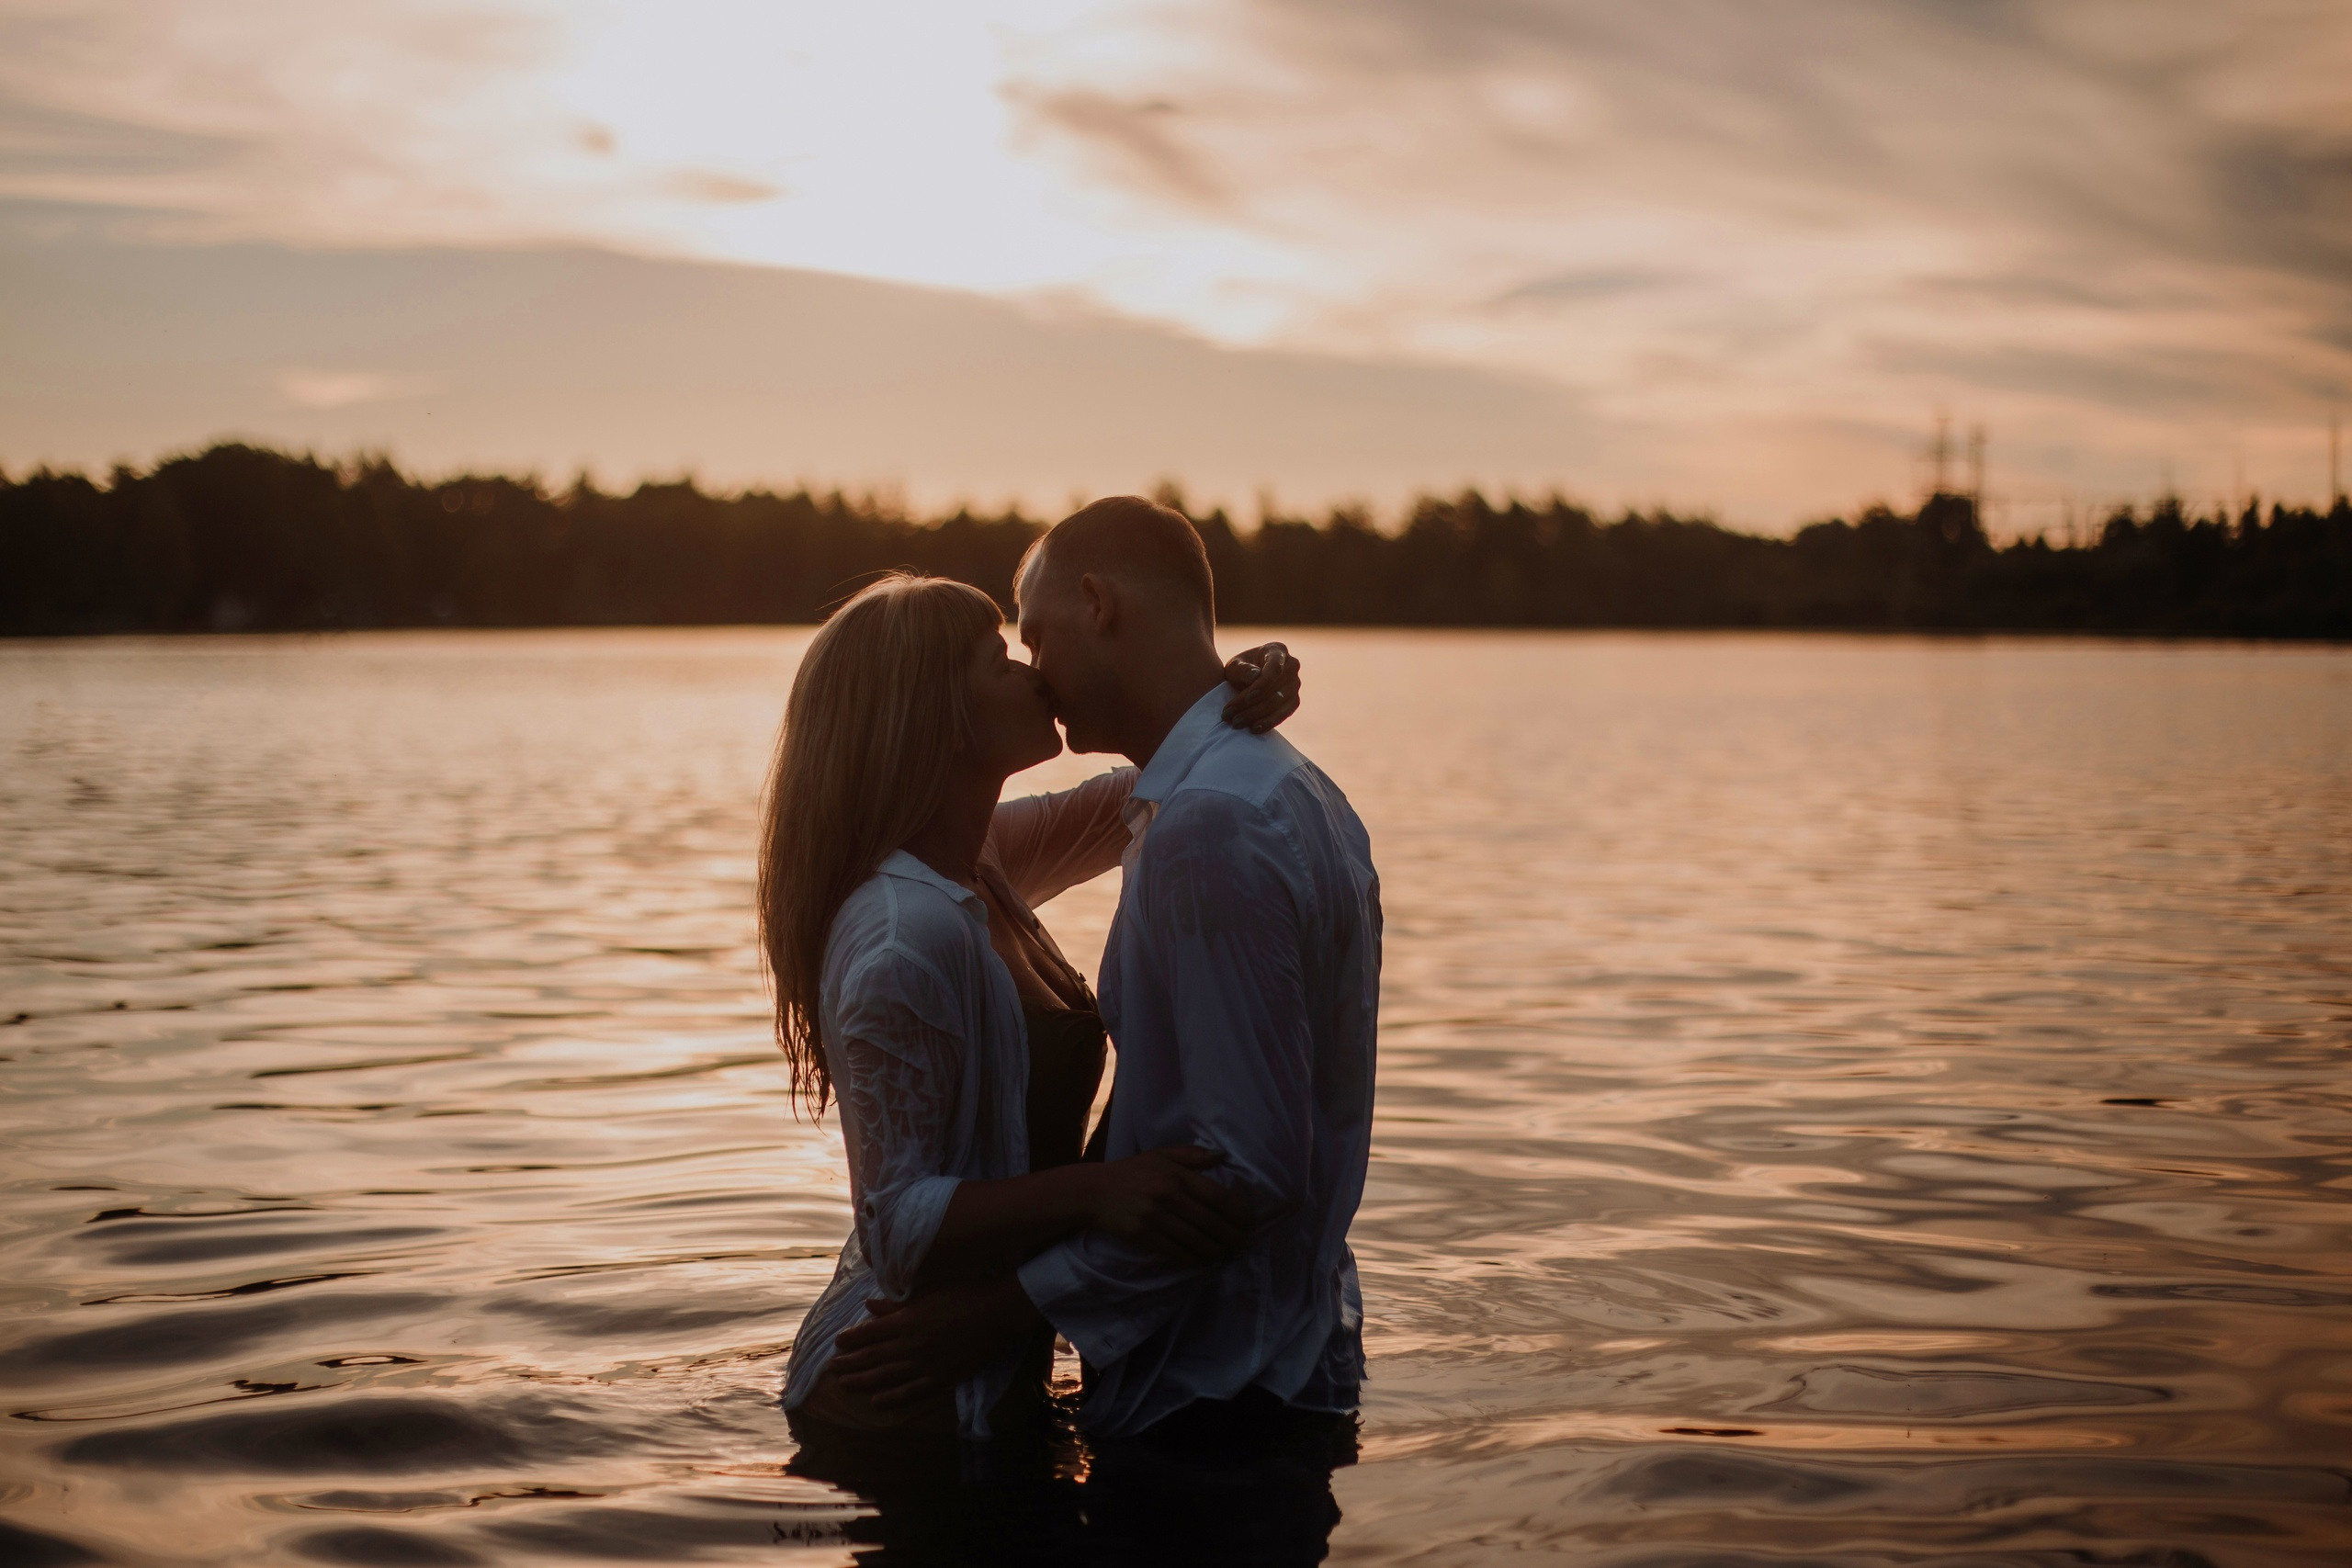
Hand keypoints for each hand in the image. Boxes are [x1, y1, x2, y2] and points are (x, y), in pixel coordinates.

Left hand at [830, 1276, 1038, 1411]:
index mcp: (905, 1321)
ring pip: (885, 1377)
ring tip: (844, 1385)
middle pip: (871, 1357)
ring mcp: (924, 1365)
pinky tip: (876, 1402)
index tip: (836, 1343)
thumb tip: (868, 1305)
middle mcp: (910, 1346)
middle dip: (849, 1363)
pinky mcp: (940, 1378)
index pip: (869, 1333)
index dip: (850, 1339)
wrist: (996, 1313)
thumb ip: (895, 1303)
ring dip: (862, 1382)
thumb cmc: (962, 1294)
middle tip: (831, 1368)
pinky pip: (910, 1392)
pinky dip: (891, 1398)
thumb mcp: (926, 1292)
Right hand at [1093, 1145, 1252, 1265]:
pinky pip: (1174, 1252)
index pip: (1218, 1196)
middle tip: (1243, 1244)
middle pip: (1211, 1223)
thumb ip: (1192, 1155)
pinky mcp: (1141, 1235)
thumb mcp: (1160, 1155)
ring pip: (1195, 1241)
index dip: (1239, 1213)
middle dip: (1232, 1237)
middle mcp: (1168, 1195)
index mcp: (1176, 1175)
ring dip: (1215, 1252)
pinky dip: (1192, 1259)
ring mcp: (1154, 1217)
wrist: (1093, 1191)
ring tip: (1226, 1254)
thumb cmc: (1131, 1172)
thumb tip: (1223, 1156)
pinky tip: (1202, 1261)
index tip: (1249, 1222)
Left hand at [1221, 642, 1300, 732]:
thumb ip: (1242, 669)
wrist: (1247, 679)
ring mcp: (1295, 685)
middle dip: (1249, 705)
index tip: (1246, 698)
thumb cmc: (1241, 669)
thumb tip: (1255, 676)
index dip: (1262, 685)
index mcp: (1277, 651)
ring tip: (1236, 723)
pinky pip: (1284, 714)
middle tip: (1228, 715)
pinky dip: (1269, 722)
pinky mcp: (1293, 701)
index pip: (1274, 668)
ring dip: (1255, 715)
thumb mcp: (1235, 665)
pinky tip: (1254, 729)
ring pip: (1278, 704)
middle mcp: (1292, 666)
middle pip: (1274, 690)